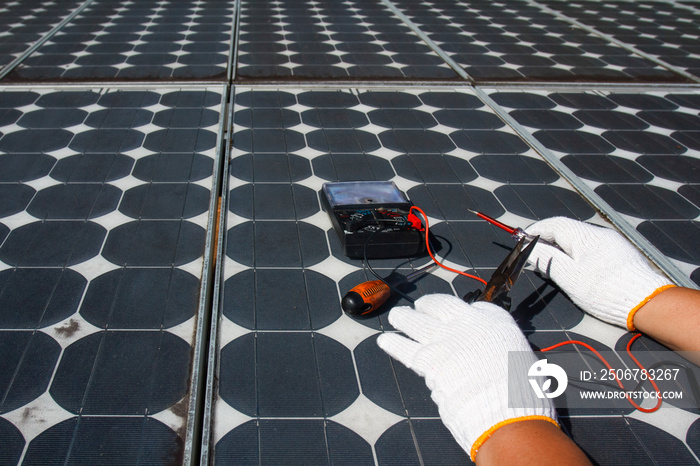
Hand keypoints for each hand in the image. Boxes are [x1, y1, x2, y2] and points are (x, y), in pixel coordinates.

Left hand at [377, 294, 556, 461]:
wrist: (503, 406)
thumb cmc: (519, 387)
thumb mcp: (519, 354)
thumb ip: (499, 341)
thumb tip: (487, 338)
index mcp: (492, 322)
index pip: (474, 307)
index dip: (457, 307)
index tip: (447, 308)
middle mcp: (465, 326)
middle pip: (437, 307)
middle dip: (426, 306)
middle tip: (417, 307)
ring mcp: (444, 341)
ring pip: (417, 322)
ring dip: (404, 318)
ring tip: (396, 316)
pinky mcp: (428, 361)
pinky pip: (404, 348)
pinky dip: (393, 344)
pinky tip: (385, 340)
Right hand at [525, 217, 673, 329]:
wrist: (645, 302)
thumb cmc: (605, 291)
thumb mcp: (568, 277)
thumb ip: (547, 259)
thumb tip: (530, 248)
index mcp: (585, 236)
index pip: (554, 224)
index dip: (535, 231)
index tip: (522, 239)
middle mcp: (600, 234)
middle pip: (567, 231)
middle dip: (548, 241)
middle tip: (534, 256)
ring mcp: (612, 243)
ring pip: (579, 240)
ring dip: (563, 249)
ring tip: (553, 265)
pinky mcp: (620, 254)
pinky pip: (592, 248)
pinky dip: (578, 255)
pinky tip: (575, 269)